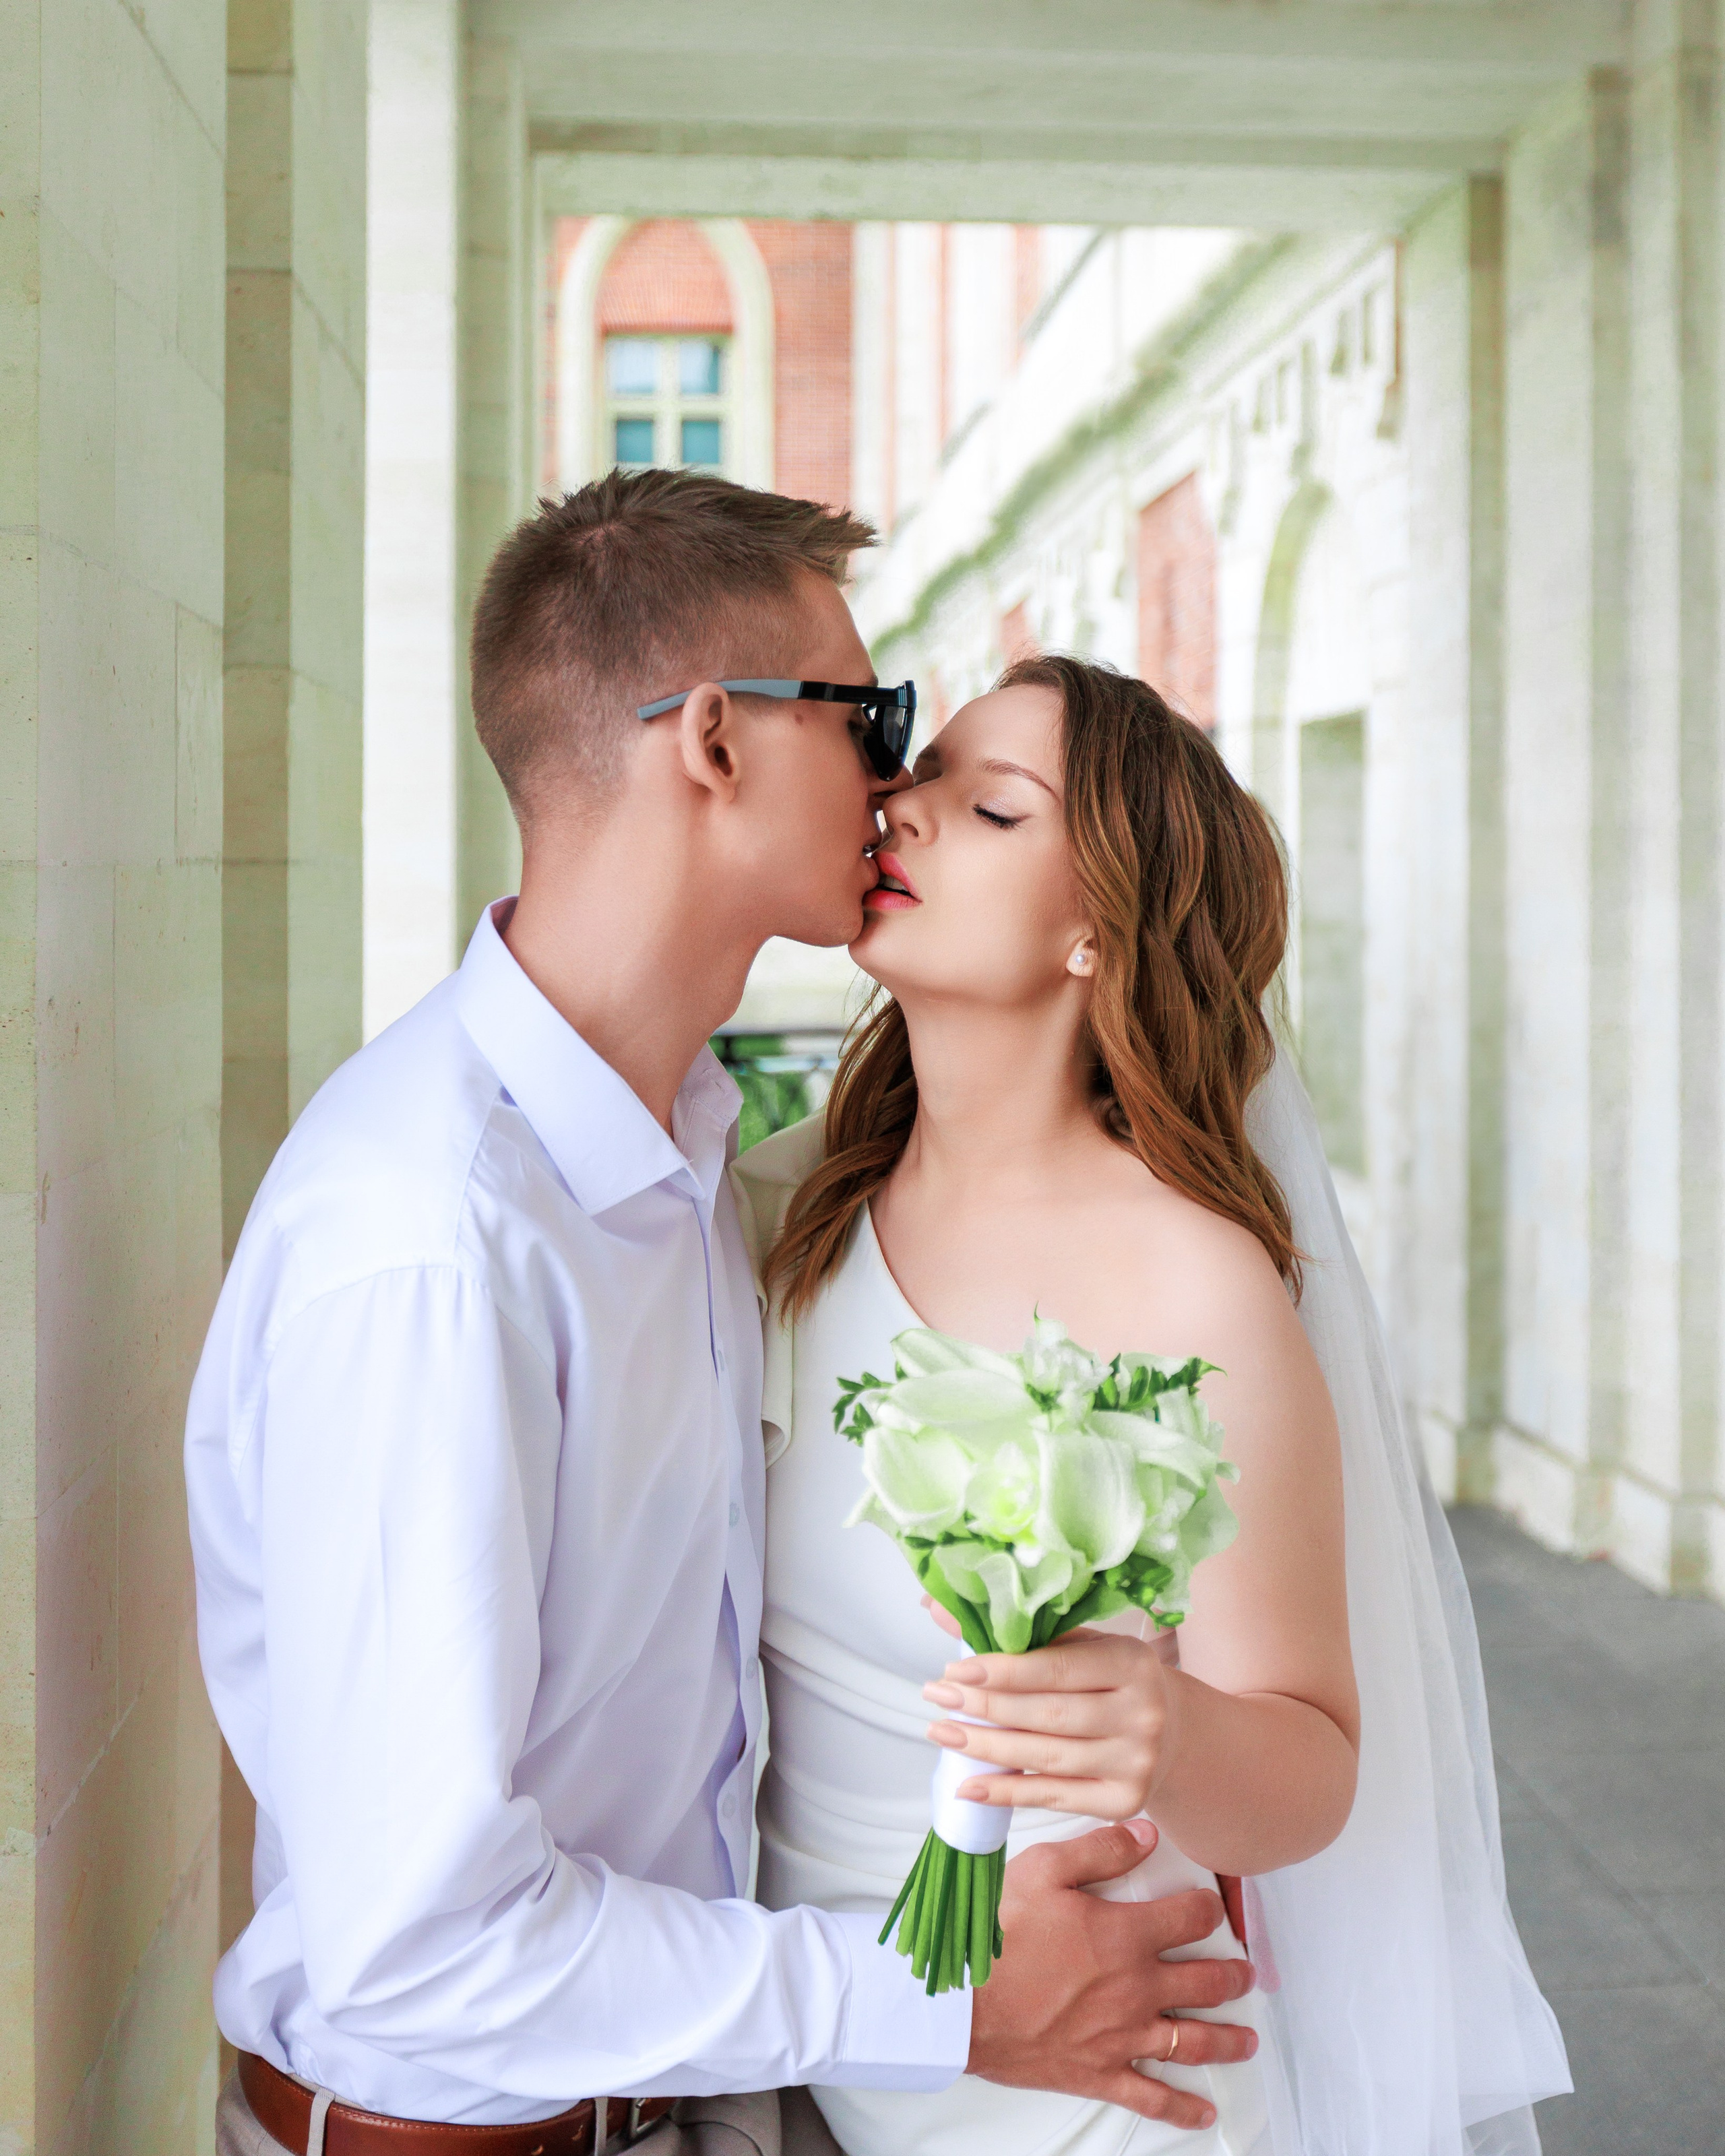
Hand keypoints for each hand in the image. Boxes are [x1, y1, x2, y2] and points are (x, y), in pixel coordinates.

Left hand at [923, 1629, 1177, 1818]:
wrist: (1172, 1732)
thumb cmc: (1111, 1679)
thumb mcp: (1080, 1644)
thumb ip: (1020, 1631)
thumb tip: (939, 1608)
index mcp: (1132, 1663)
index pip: (1056, 1669)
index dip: (1002, 1671)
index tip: (955, 1669)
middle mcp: (1142, 1714)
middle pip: (1047, 1715)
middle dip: (984, 1707)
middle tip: (937, 1696)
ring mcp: (1136, 1762)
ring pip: (1046, 1758)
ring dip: (985, 1748)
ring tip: (941, 1732)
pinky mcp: (1124, 1801)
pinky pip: (1054, 1798)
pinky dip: (1007, 1793)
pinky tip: (969, 1785)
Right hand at [967, 1821, 1256, 2131]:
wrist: (963, 2004)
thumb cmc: (998, 1937)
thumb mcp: (1043, 1871)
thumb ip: (1099, 1849)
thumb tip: (1145, 1835)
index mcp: (1126, 1936)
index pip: (1191, 1918)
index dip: (1209, 1907)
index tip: (1213, 1905)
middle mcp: (1137, 1989)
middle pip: (1206, 1983)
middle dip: (1232, 1976)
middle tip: (1243, 1973)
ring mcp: (1123, 2037)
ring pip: (1193, 2041)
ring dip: (1226, 2039)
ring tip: (1245, 2038)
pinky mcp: (1101, 2073)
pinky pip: (1153, 2098)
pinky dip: (1183, 2109)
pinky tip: (1203, 2111)